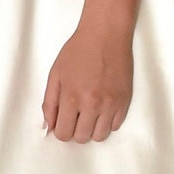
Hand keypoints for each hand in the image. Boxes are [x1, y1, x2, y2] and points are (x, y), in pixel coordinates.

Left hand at [43, 22, 133, 142]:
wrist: (106, 35)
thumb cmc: (78, 51)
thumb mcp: (55, 74)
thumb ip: (49, 103)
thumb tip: (49, 127)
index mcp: (71, 97)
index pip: (63, 133)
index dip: (61, 129)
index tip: (63, 121)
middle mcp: (92, 104)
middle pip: (82, 138)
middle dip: (76, 130)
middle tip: (76, 115)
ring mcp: (110, 104)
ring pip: (100, 136)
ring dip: (92, 129)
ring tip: (90, 113)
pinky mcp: (124, 101)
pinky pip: (115, 126)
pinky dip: (107, 122)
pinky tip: (102, 108)